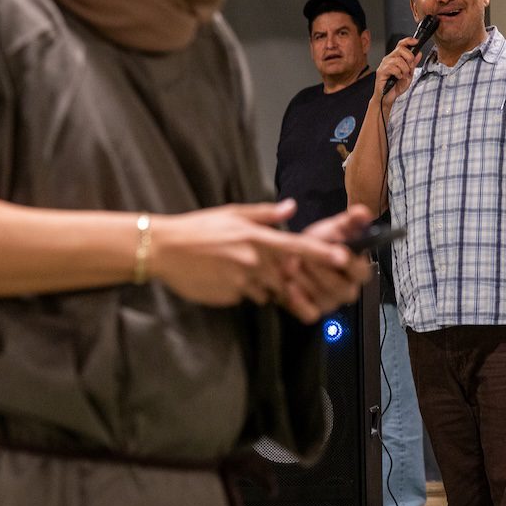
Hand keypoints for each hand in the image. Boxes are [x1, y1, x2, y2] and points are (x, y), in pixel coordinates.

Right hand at [145, 201, 364, 320]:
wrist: (163, 249)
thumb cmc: (197, 228)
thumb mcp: (231, 213)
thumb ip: (264, 214)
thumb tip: (291, 208)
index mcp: (255, 237)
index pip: (297, 246)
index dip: (321, 253)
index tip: (342, 258)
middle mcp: (253, 260)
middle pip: (284, 274)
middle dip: (283, 274)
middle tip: (261, 263)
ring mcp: (241, 281)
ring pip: (266, 288)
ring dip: (260, 282)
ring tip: (232, 266)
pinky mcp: (230, 297)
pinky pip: (246, 296)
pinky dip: (241, 290)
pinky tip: (221, 276)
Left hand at [279, 205, 375, 323]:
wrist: (294, 254)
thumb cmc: (318, 243)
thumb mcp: (333, 228)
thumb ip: (350, 221)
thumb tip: (364, 212)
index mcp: (358, 271)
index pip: (362, 272)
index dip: (351, 263)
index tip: (338, 252)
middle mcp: (348, 290)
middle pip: (340, 288)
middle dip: (320, 270)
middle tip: (304, 254)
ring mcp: (331, 303)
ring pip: (322, 297)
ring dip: (305, 279)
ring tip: (293, 263)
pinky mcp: (314, 312)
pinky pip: (309, 313)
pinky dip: (298, 300)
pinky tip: (290, 285)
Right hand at [374, 38, 421, 100]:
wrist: (388, 98)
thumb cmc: (396, 86)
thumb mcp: (409, 74)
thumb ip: (413, 64)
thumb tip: (419, 53)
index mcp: (395, 58)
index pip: (401, 44)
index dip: (408, 41)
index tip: (416, 42)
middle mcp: (389, 59)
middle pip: (400, 49)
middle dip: (409, 58)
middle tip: (410, 67)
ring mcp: (384, 65)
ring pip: (398, 60)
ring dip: (404, 69)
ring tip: (403, 76)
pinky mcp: (381, 71)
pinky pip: (393, 68)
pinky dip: (399, 73)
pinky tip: (398, 78)